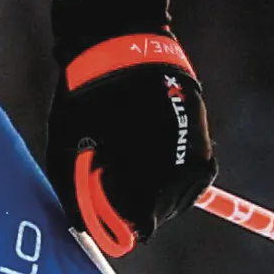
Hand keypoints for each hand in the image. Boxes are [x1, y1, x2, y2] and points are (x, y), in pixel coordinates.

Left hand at [41, 0, 215, 255]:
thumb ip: (78, 194)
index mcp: (146, 176)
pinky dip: (169, 175)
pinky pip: (189, 180)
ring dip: (152, 191)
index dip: (116, 221)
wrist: (124, 46)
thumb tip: (86, 228)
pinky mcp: (203, 143)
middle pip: (158, 215)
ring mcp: (196, 158)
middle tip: (110, 174)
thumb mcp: (70, 149)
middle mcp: (179, 173)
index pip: (139, 226)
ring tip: (128, 159)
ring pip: (176, 200)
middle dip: (133, 204)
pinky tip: (148, 154)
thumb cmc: (88, 98)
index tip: (101, 203)